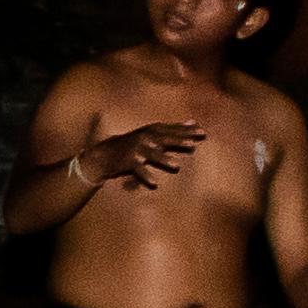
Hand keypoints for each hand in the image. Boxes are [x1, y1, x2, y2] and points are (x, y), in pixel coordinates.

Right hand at [81, 122, 203, 193]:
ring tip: (177, 167)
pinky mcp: (127, 163)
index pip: (171, 130)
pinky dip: (145, 177)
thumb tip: (193, 122)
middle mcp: (143, 138)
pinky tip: (155, 185)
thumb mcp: (152, 134)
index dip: (186, 131)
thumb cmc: (133, 145)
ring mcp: (135, 150)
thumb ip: (173, 130)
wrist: (104, 155)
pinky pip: (138, 171)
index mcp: (151, 130)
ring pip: (152, 156)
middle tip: (192, 146)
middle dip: (178, 142)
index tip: (203, 133)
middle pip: (163, 140)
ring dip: (163, 161)